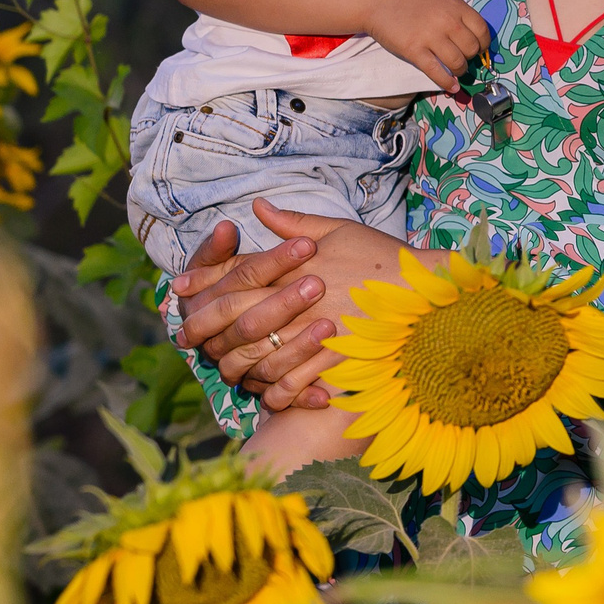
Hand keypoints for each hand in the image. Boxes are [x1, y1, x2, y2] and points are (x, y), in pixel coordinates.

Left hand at [172, 203, 428, 401]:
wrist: (424, 289)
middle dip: (206, 330)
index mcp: (295, 268)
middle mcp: (298, 301)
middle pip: (236, 320)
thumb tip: (258, 207)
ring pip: (259, 358)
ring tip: (224, 371)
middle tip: (187, 339)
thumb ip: (294, 223)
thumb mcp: (339, 229)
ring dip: (237, 367)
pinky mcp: (331, 360)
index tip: (179, 291)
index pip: (236, 276)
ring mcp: (314, 334)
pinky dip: (277, 393)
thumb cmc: (382, 256)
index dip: (204, 283)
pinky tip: (268, 396)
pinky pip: (294, 383)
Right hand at [362, 0, 491, 94]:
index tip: (479, 49)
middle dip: (470, 57)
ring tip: (457, 71)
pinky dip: (447, 83)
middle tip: (463, 59)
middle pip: (471, 48)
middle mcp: (447, 21)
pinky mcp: (414, 51)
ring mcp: (430, 36)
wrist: (378, 0)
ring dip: (460, 70)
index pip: (482, 30)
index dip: (483, 43)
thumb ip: (456, 12)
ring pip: (457, 62)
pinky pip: (437, 72)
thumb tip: (472, 33)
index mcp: (456, 6)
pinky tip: (452, 87)